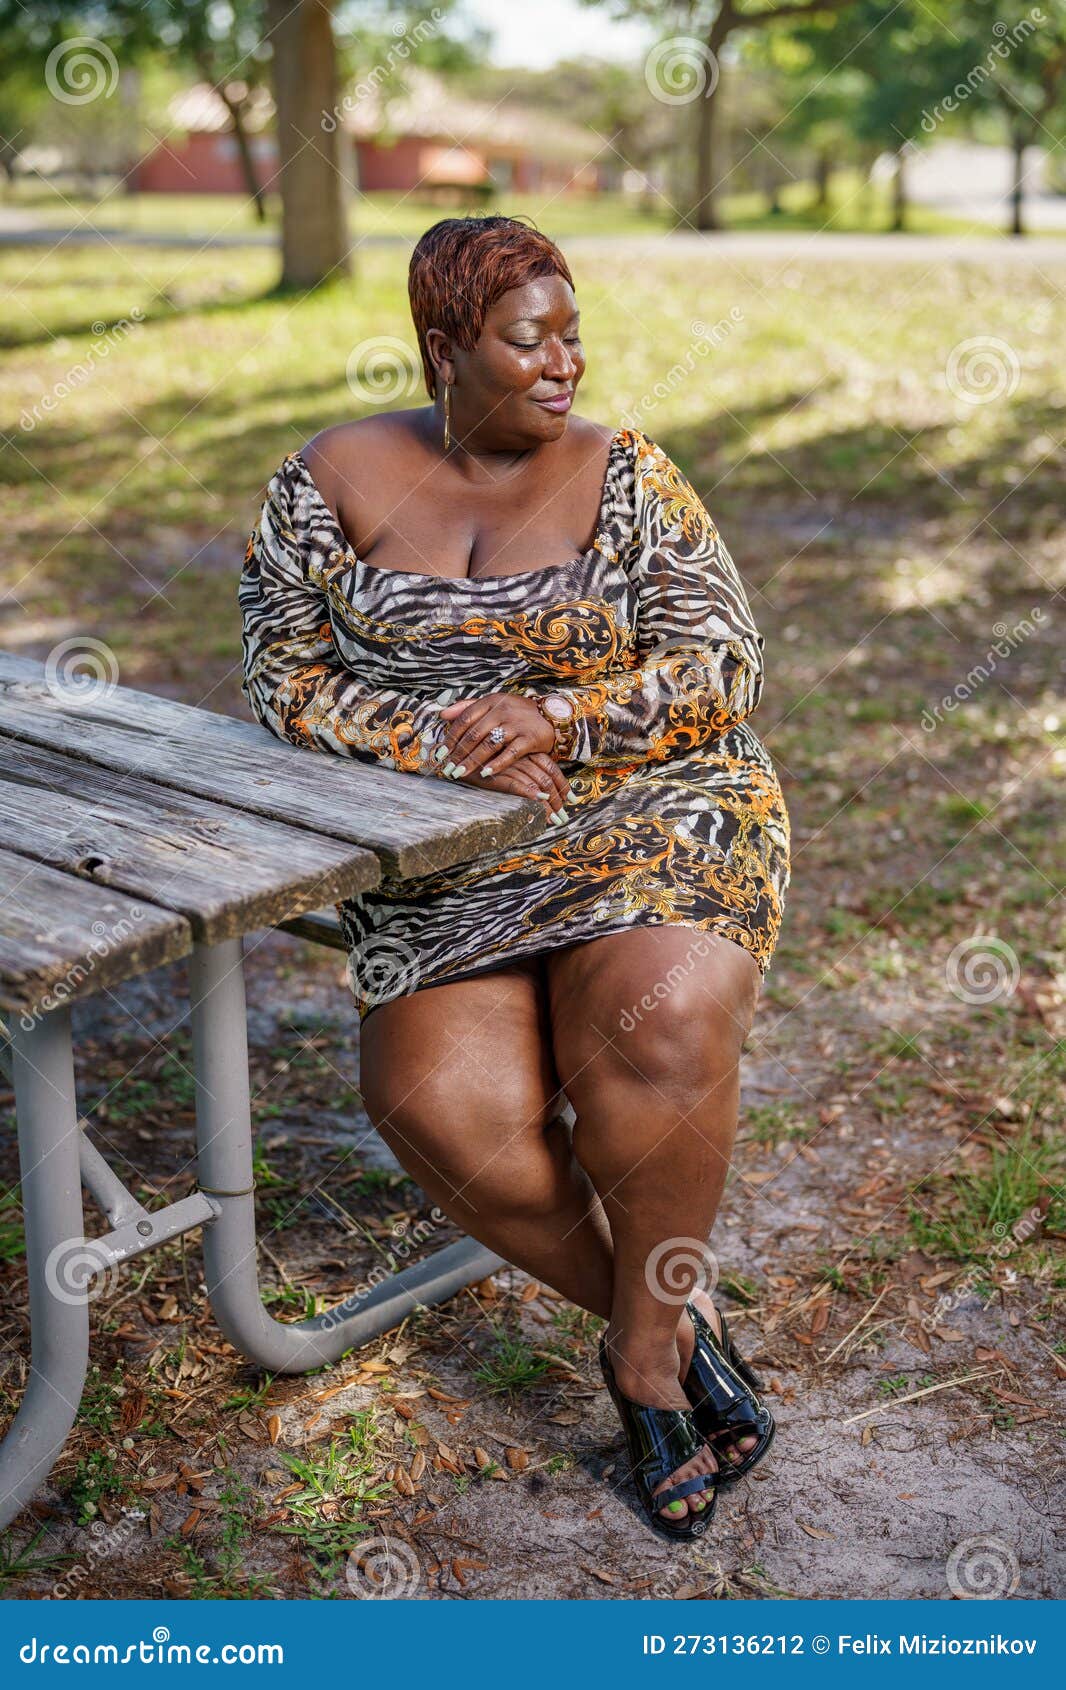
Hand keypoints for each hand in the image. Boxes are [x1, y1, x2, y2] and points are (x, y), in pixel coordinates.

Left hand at [436, 692, 554, 779]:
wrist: (552, 716)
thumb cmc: (517, 713)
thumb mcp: (494, 703)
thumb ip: (468, 707)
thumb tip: (442, 714)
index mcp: (491, 701)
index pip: (465, 719)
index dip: (451, 737)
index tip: (441, 752)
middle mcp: (502, 711)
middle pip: (474, 734)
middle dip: (458, 753)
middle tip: (448, 767)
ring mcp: (516, 724)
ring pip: (489, 744)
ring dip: (472, 760)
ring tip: (461, 772)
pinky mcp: (530, 738)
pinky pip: (510, 753)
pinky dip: (497, 764)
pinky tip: (485, 773)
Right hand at [453, 750, 570, 821]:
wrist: (451, 755)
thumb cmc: (479, 759)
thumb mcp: (504, 762)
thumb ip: (521, 770)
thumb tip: (543, 791)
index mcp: (524, 750)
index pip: (551, 767)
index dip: (563, 785)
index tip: (571, 800)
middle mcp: (519, 756)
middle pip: (547, 778)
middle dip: (558, 799)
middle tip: (564, 817)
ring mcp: (507, 764)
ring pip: (536, 783)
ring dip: (548, 804)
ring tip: (556, 820)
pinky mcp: (494, 775)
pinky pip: (517, 786)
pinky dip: (529, 796)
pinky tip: (538, 806)